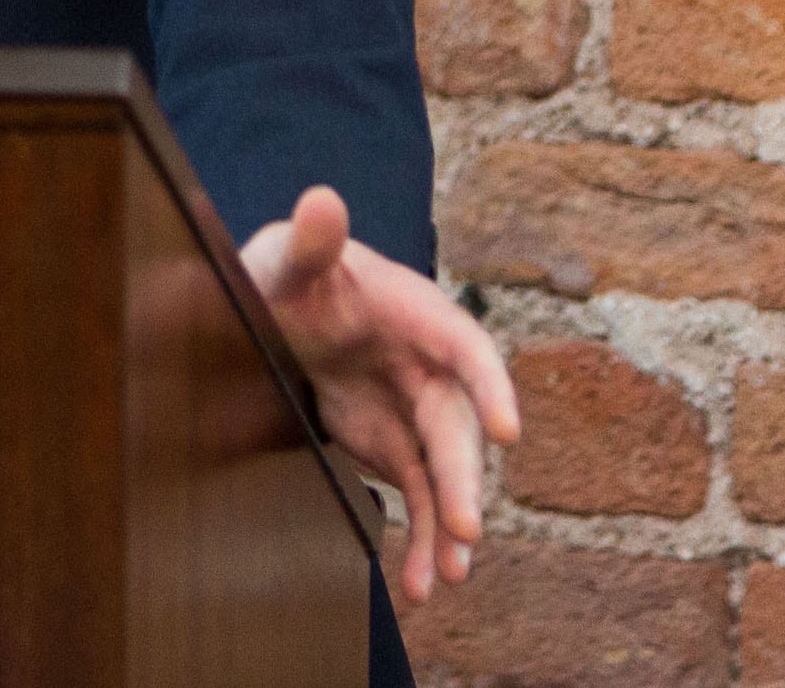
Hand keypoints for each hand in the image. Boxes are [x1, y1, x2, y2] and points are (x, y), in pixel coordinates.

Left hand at [238, 184, 517, 608]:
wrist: (276, 312)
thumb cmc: (288, 274)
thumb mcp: (289, 259)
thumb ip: (308, 241)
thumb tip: (320, 202)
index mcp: (418, 315)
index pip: (467, 348)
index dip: (490, 386)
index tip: (508, 429)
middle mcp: (429, 368)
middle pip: (459, 427)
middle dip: (466, 480)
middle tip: (465, 529)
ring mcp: (415, 413)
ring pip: (446, 473)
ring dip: (450, 524)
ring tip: (446, 575)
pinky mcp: (396, 447)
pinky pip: (419, 497)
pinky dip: (420, 538)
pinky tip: (417, 582)